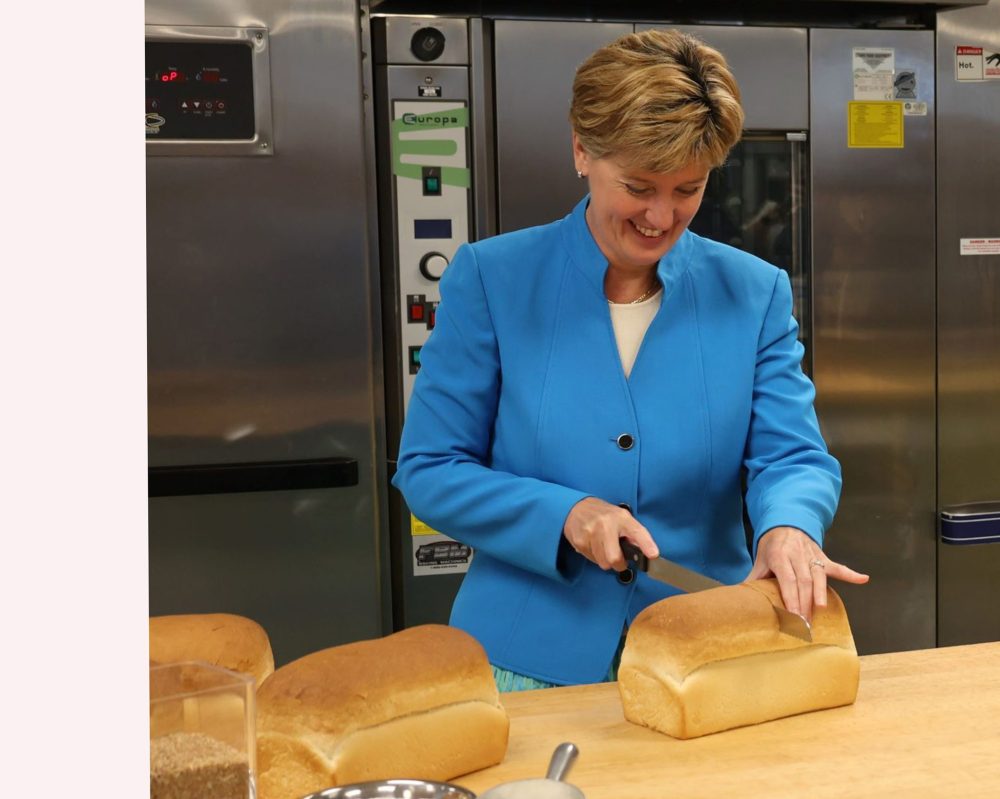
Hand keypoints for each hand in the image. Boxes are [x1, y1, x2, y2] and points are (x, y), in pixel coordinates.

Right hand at [563, 497, 658, 570]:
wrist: (576, 507)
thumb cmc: (603, 515)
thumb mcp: (621, 517)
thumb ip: (634, 533)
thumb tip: (647, 551)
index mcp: (621, 518)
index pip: (636, 531)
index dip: (646, 544)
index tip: (653, 555)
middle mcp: (606, 524)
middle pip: (615, 558)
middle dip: (619, 564)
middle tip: (619, 560)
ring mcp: (591, 533)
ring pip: (603, 563)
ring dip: (606, 561)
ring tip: (604, 548)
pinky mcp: (579, 541)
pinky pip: (592, 560)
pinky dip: (595, 557)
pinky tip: (593, 545)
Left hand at [745, 526, 869, 622]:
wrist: (785, 523)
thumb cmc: (772, 547)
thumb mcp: (760, 560)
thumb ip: (753, 579)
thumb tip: (739, 598)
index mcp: (779, 556)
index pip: (787, 580)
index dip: (791, 598)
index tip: (793, 616)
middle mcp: (797, 555)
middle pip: (803, 581)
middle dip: (804, 602)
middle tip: (804, 623)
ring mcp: (812, 555)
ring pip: (818, 575)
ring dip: (820, 593)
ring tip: (821, 609)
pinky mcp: (822, 556)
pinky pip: (837, 566)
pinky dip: (850, 573)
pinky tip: (863, 579)